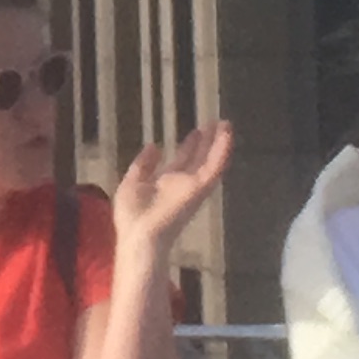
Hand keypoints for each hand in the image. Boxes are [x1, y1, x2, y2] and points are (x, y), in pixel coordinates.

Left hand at [111, 122, 233, 262]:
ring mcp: (193, 186)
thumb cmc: (132, 215)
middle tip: (216, 123)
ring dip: (219, 143)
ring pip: (210, 161)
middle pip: (199, 159)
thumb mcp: (132, 182)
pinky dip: (222, 151)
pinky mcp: (199, 189)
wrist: (140, 234)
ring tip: (226, 124)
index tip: (197, 131)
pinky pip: (214, 168)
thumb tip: (153, 145)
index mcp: (166, 183)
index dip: (190, 146)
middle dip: (207, 142)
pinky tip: (227, 136)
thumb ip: (143, 165)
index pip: (182, 161)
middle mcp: (183, 184)